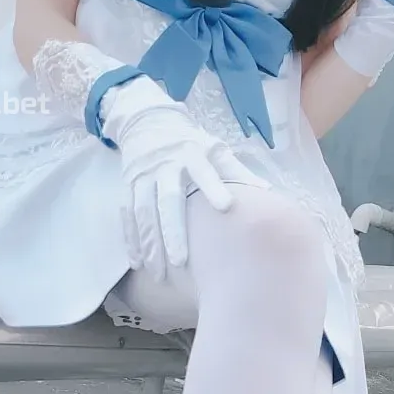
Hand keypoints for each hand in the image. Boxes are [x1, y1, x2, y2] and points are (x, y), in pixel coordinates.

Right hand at [100, 76, 267, 279]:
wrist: (147, 119)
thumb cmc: (190, 142)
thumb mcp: (214, 148)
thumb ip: (236, 171)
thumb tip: (266, 192)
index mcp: (192, 155)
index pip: (204, 173)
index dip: (214, 188)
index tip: (225, 206)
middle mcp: (165, 166)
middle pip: (167, 200)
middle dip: (172, 231)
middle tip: (180, 262)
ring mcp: (143, 177)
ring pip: (143, 212)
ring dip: (149, 243)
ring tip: (158, 273)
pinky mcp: (129, 185)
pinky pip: (128, 215)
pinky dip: (132, 239)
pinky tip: (138, 262)